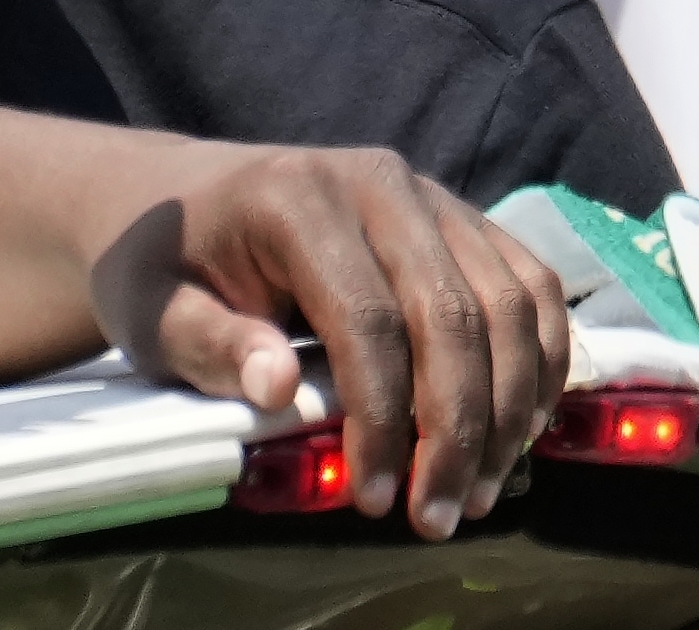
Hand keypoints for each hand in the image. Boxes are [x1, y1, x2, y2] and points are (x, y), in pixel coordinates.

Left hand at [90, 157, 573, 536]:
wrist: (190, 197)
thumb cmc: (168, 264)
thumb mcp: (156, 311)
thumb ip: (210, 347)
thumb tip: (278, 390)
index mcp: (302, 200)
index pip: (366, 317)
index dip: (380, 416)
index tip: (372, 498)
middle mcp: (384, 183)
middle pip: (450, 312)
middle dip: (458, 425)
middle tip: (440, 515)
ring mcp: (434, 196)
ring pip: (508, 300)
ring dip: (510, 404)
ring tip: (480, 487)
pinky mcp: (464, 218)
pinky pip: (529, 284)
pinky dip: (542, 358)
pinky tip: (522, 427)